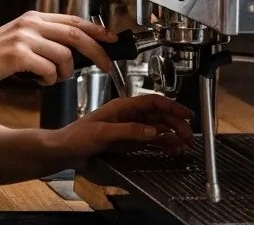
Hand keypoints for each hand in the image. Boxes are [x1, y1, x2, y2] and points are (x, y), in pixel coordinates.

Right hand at [0, 10, 117, 91]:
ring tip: (53, 78)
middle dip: (97, 52)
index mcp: (33, 18)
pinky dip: (49, 80)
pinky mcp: (19, 55)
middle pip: (76, 35)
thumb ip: (45, 39)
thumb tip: (77, 49)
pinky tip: (39, 81)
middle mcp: (30, 24)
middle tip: (107, 66)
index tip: (112, 39)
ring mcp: (24, 38)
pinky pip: (49, 70)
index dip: (97, 30)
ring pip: (65, 55)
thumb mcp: (21, 40)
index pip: (74, 20)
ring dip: (66, 72)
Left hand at [54, 95, 194, 166]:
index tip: (187, 114)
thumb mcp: (101, 133)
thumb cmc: (76, 137)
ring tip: (183, 145)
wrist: (64, 151)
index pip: (153, 102)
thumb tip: (152, 131)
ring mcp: (130, 128)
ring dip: (172, 135)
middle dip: (176, 124)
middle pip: (159, 116)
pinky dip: (164, 144)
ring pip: (158, 129)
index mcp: (122, 107)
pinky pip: (151, 140)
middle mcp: (128, 116)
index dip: (172, 107)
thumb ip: (128, 131)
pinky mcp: (129, 141)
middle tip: (188, 137)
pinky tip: (171, 150)